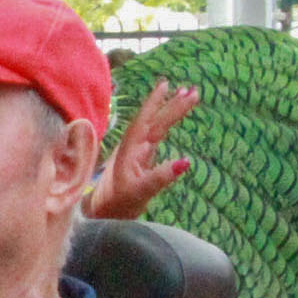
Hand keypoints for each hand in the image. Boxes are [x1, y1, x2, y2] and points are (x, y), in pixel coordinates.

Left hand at [86, 82, 198, 221]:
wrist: (104, 213)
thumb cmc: (119, 203)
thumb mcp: (141, 191)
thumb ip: (161, 177)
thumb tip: (186, 161)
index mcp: (131, 148)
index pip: (147, 120)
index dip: (157, 102)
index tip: (169, 85)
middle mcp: (134, 145)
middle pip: (155, 120)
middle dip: (172, 104)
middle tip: (193, 90)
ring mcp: (137, 151)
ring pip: (156, 125)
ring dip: (169, 110)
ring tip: (186, 95)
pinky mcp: (141, 158)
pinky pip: (155, 134)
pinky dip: (164, 123)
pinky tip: (171, 118)